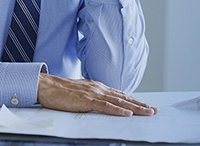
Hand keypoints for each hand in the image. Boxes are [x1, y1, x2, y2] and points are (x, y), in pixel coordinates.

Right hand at [37, 74, 157, 116]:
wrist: (45, 86)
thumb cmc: (59, 90)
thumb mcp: (79, 92)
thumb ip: (91, 96)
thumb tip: (100, 102)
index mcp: (96, 86)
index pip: (119, 94)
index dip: (133, 100)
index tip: (145, 105)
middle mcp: (98, 88)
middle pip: (124, 97)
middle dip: (140, 104)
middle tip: (154, 110)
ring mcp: (93, 93)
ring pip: (119, 101)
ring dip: (135, 107)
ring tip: (148, 112)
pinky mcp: (87, 100)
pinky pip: (106, 106)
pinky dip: (118, 110)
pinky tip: (128, 114)